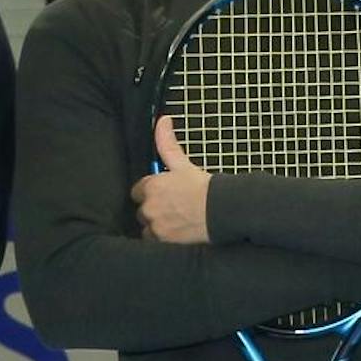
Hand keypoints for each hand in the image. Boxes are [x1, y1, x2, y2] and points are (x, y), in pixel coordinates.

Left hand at [133, 117, 213, 243]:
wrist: (222, 210)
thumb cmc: (204, 187)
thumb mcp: (183, 163)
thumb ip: (167, 143)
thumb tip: (162, 120)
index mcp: (151, 186)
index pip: (138, 191)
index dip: (151, 192)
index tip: (165, 194)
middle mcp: (149, 207)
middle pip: (142, 210)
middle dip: (154, 209)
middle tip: (174, 208)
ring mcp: (155, 226)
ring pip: (147, 226)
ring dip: (157, 224)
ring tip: (176, 221)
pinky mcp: (163, 241)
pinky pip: (154, 241)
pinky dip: (162, 238)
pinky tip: (176, 232)